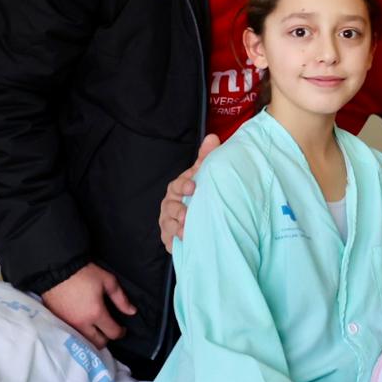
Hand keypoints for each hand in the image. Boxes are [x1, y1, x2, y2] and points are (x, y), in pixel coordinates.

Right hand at [41, 263, 136, 347]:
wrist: (56, 269)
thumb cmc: (83, 273)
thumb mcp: (107, 281)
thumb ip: (121, 299)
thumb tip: (132, 311)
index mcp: (96, 313)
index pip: (112, 333)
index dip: (121, 332)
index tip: (122, 328)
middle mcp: (82, 323)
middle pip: (98, 343)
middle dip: (107, 338)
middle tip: (109, 328)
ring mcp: (68, 324)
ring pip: (84, 341)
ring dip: (93, 338)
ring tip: (97, 327)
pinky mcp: (58, 322)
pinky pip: (73, 335)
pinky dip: (81, 334)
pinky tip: (84, 324)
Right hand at [159, 133, 220, 252]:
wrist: (198, 213)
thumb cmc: (199, 190)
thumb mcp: (203, 173)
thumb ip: (207, 157)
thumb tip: (213, 137)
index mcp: (177, 188)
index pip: (177, 185)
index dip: (183, 186)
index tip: (193, 187)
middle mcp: (170, 204)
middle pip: (169, 208)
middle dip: (177, 211)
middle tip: (187, 215)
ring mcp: (168, 221)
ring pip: (168, 225)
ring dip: (176, 229)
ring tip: (186, 232)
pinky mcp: (169, 238)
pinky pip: (169, 241)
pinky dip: (174, 243)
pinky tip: (181, 244)